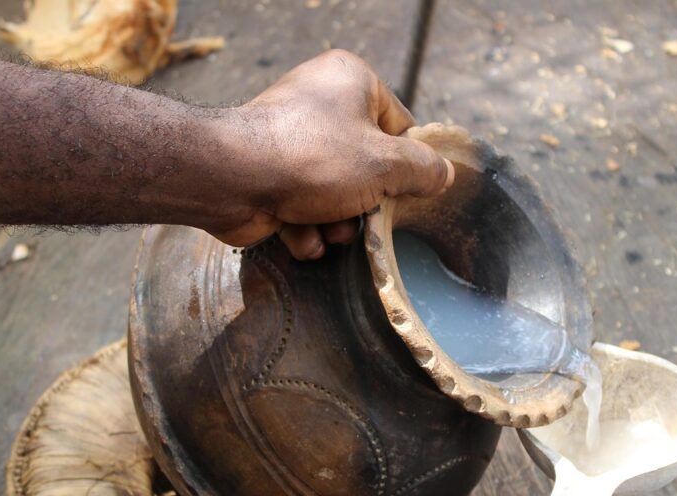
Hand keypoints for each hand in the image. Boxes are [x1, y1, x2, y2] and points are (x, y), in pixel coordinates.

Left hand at [208, 50, 453, 258]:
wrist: (231, 180)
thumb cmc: (313, 159)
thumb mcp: (384, 165)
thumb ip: (422, 170)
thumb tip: (445, 175)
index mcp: (351, 81)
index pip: (399, 126)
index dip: (404, 164)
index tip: (401, 190)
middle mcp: (320, 104)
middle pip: (368, 167)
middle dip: (365, 204)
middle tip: (360, 214)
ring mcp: (292, 141)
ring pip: (337, 194)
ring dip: (336, 223)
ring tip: (324, 225)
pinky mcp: (270, 176)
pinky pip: (305, 208)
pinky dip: (305, 227)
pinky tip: (297, 232)